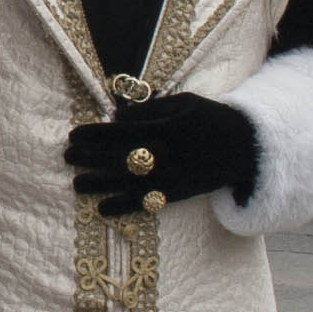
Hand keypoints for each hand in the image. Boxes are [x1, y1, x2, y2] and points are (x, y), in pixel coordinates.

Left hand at [66, 92, 257, 217]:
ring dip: (99, 184)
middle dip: (89, 157)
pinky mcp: (177, 194)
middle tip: (67, 156)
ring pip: (126, 183)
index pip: (120, 131)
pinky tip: (102, 208)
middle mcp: (165, 155)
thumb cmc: (211, 118)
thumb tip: (117, 115)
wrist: (245, 147)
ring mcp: (171, 177)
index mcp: (166, 128)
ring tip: (76, 183)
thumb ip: (150, 109)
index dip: (94, 134)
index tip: (73, 135)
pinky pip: (144, 204)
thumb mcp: (185, 102)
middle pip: (118, 157)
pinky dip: (122, 207)